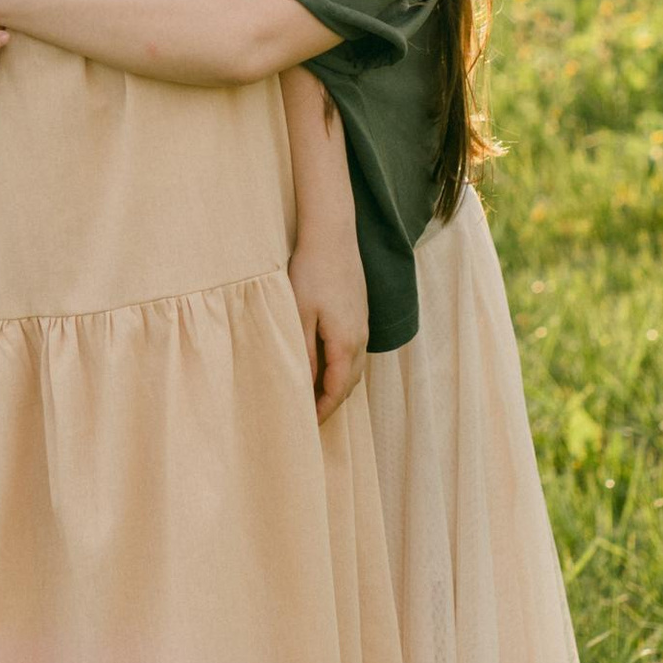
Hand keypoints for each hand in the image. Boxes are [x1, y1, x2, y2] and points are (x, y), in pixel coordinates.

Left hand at [289, 237, 367, 418]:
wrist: (332, 236)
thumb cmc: (311, 273)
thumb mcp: (299, 315)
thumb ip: (303, 353)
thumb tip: (303, 386)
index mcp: (345, 342)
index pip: (336, 390)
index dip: (323, 410)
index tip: (307, 426)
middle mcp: (360, 339)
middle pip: (349, 384)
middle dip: (331, 403)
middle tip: (309, 418)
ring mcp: (363, 326)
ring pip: (353, 369)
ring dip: (337, 386)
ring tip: (315, 397)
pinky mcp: (359, 315)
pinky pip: (353, 353)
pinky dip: (341, 369)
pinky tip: (323, 366)